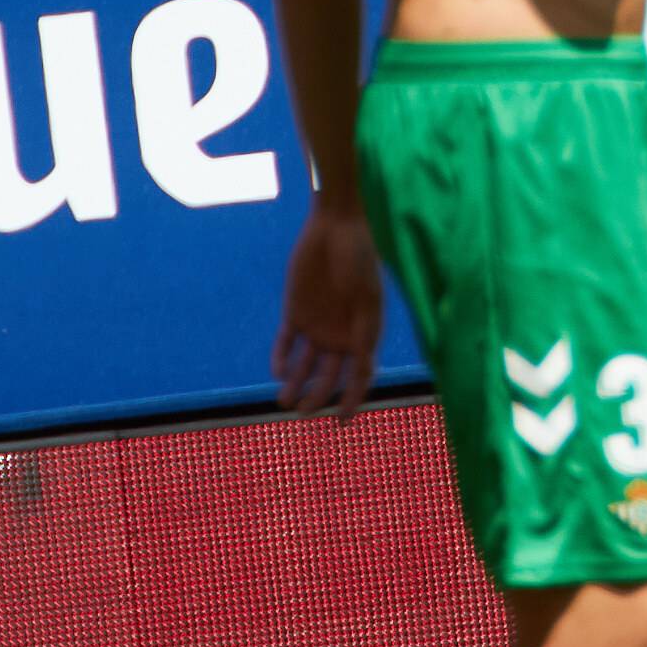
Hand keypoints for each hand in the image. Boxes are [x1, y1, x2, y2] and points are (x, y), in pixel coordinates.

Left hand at [274, 201, 382, 417]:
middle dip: (318, 397)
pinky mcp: (295, 312)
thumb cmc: (361, 260)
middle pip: (329, 377)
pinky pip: (286, 343)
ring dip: (295, 384)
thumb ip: (365, 334)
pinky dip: (281, 358)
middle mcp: (341, 335)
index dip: (353, 399)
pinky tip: (278, 371)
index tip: (343, 420)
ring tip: (283, 402)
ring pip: (304, 366)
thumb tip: (366, 371)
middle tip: (304, 413)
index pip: (360, 376)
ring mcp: (317, 325)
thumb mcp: (367, 300)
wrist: (338, 227)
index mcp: (364, 335)